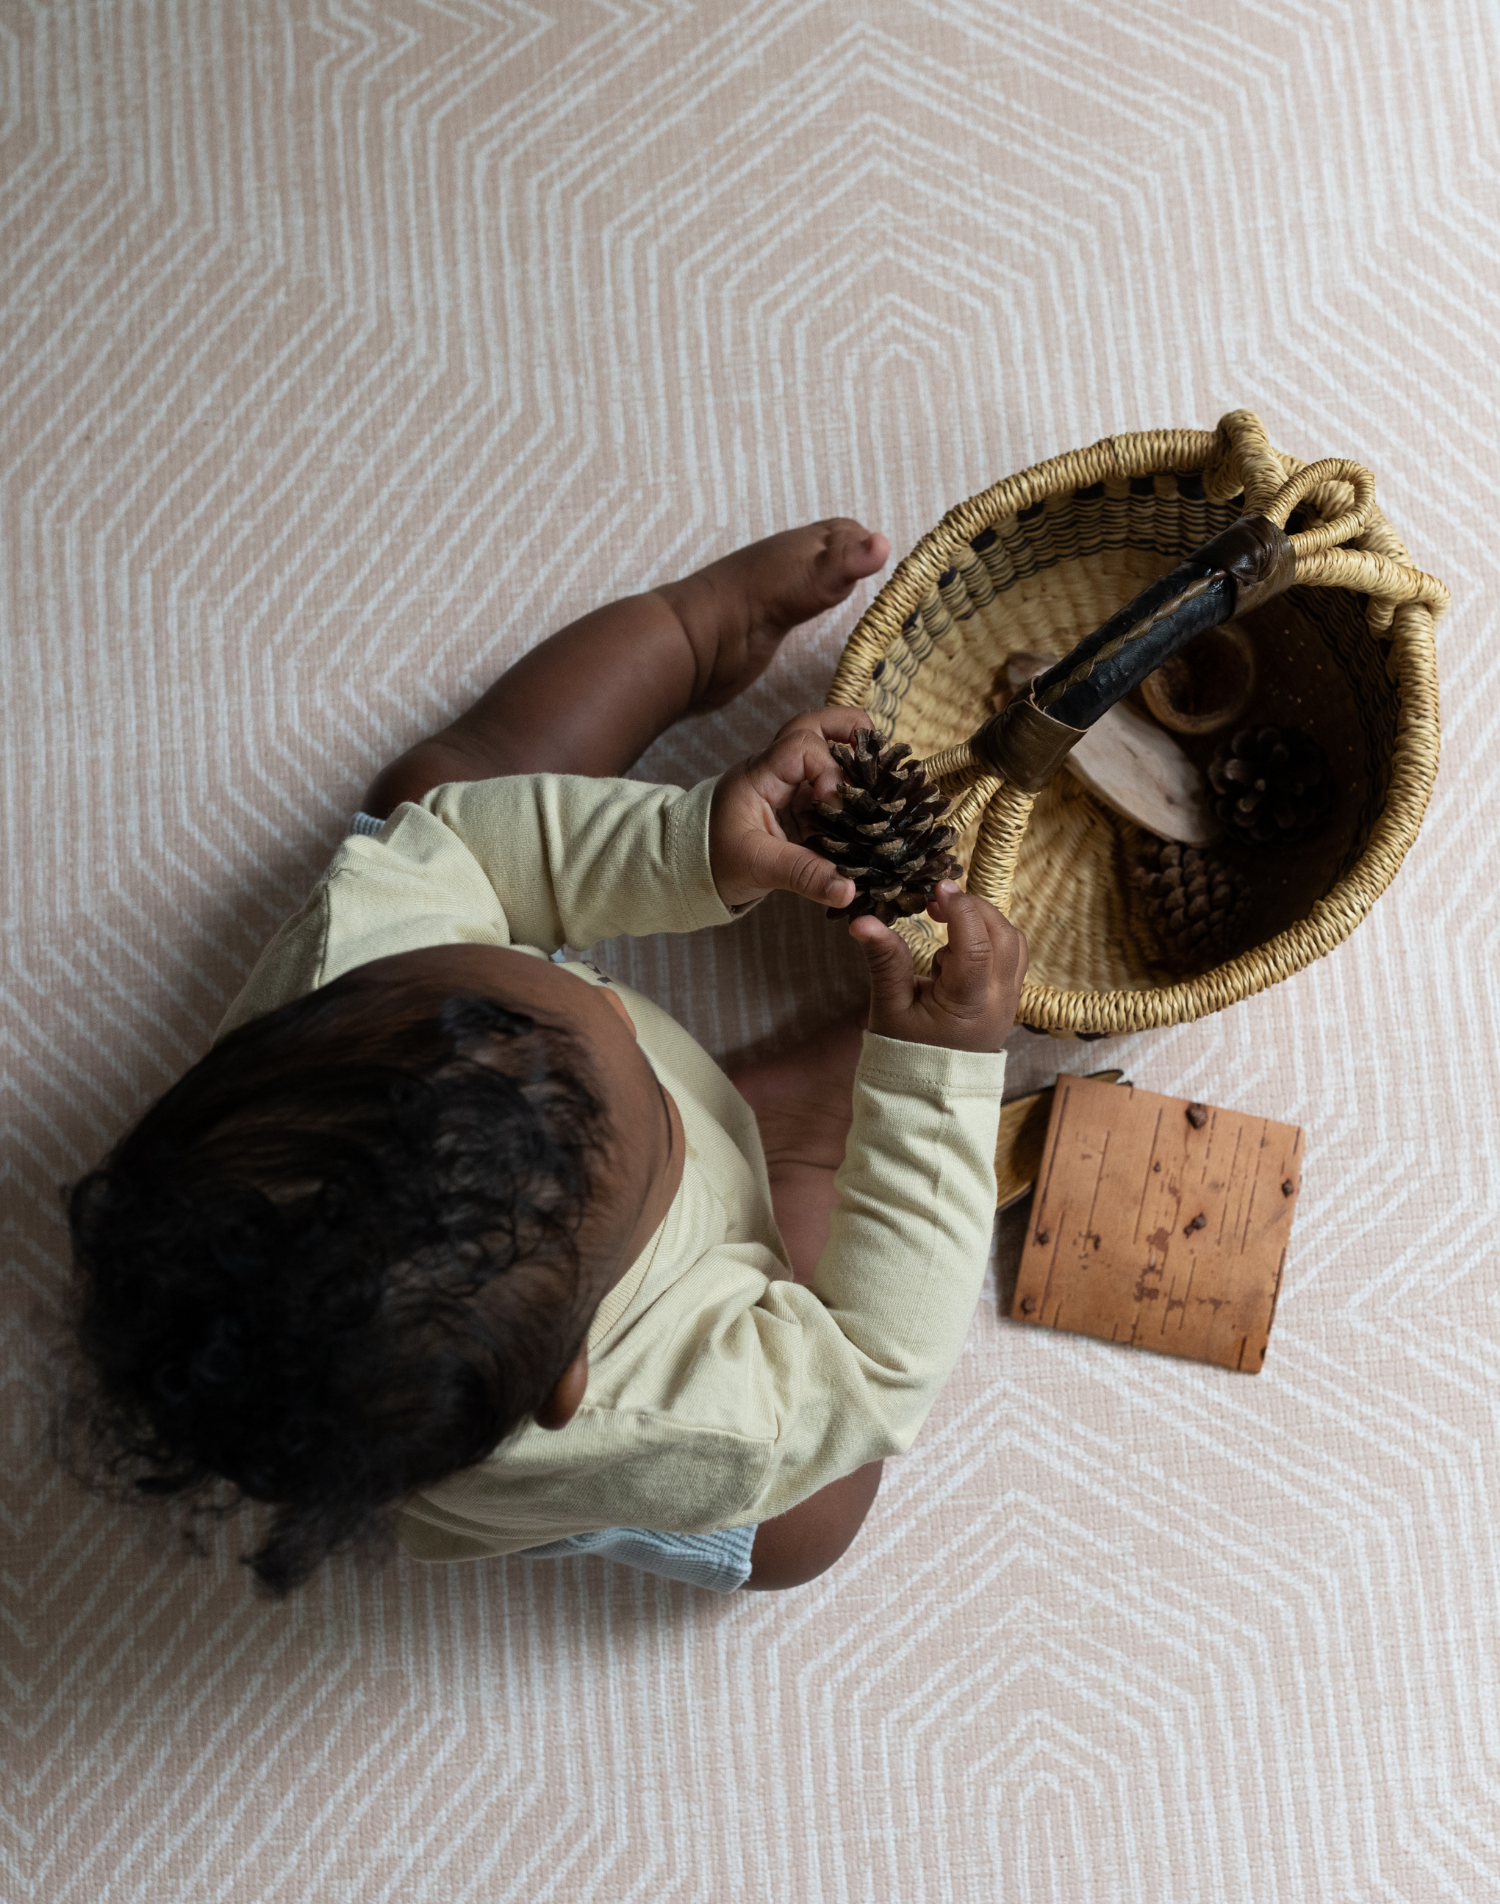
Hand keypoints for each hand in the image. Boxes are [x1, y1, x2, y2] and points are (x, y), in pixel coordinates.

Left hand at [709, 708, 876, 910]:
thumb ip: (802, 875)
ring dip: (854, 756)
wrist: (692, 866)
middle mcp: (775, 769)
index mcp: (759, 775)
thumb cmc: (715, 860)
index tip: (840, 807)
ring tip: (883, 777)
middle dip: (850, 731)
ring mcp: (787, 782)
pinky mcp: (798, 801)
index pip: (802, 747)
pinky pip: (829, 780)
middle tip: (880, 755)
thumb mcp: (758, 867)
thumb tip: (848, 890)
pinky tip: (873, 802)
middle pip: (814, 725)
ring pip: (824, 746)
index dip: (831, 771)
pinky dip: (852, 785)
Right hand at [849, 882, 1027, 1052]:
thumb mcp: (889, 1008)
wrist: (931, 1092)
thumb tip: (863, 921)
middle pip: (1005, 936)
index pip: (978, 946)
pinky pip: (1013, 956)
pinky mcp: (1009, 999)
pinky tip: (960, 946)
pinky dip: (992, 937)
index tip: (937, 890)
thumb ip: (885, 961)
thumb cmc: (906, 1052)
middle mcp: (999, 1001)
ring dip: (986, 921)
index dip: (961, 909)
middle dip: (975, 908)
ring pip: (1015, 943)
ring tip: (949, 922)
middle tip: (940, 901)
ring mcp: (1009, 1001)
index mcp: (969, 1005)